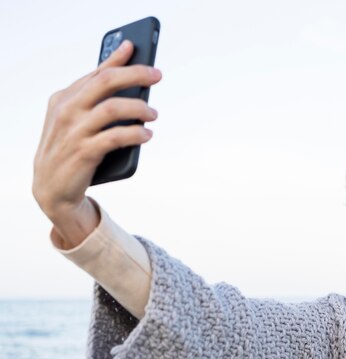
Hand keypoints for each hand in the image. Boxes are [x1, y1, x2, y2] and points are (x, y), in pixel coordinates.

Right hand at [32, 40, 160, 245]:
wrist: (52, 189)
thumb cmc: (70, 149)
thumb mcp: (75, 121)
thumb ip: (94, 101)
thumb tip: (127, 82)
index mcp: (63, 98)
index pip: (95, 73)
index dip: (115, 58)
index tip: (133, 46)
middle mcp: (66, 111)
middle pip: (105, 82)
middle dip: (134, 74)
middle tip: (157, 75)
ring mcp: (74, 131)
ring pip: (113, 108)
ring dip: (139, 108)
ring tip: (154, 114)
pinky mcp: (84, 153)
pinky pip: (115, 137)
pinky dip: (135, 134)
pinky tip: (147, 135)